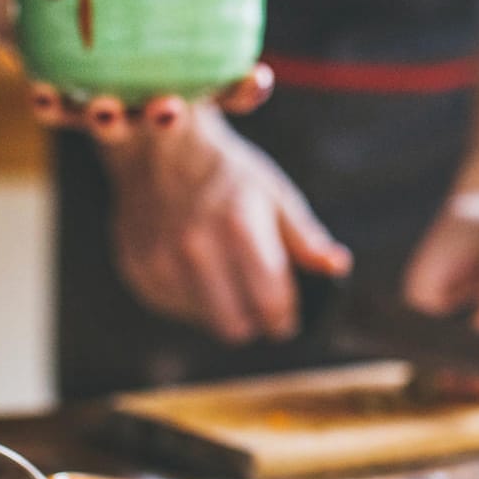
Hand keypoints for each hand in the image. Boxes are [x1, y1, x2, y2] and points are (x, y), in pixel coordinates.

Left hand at [30, 0, 284, 140]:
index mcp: (186, 74)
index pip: (226, 92)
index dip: (245, 91)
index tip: (257, 75)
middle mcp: (147, 99)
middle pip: (164, 120)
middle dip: (166, 119)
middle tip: (168, 107)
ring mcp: (102, 103)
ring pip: (109, 125)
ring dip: (108, 122)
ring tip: (104, 109)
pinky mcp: (58, 98)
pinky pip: (53, 111)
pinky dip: (48, 105)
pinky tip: (41, 94)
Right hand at [102, 108, 350, 343]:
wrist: (156, 151)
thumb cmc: (227, 174)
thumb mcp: (273, 194)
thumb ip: (305, 238)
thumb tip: (339, 266)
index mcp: (238, 227)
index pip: (271, 305)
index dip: (285, 319)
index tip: (287, 318)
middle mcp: (195, 248)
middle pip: (236, 327)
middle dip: (253, 320)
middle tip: (258, 303)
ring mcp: (161, 262)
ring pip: (205, 320)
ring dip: (221, 308)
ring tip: (224, 273)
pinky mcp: (139, 271)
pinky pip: (176, 308)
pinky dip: (191, 298)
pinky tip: (194, 267)